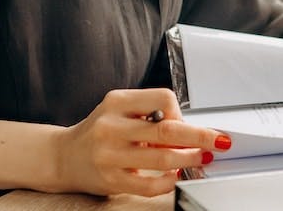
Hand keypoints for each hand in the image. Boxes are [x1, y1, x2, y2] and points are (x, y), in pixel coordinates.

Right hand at [48, 88, 230, 196]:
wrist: (63, 156)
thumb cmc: (99, 131)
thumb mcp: (118, 111)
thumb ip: (148, 114)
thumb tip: (189, 129)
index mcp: (116, 102)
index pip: (162, 98)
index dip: (180, 112)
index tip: (185, 123)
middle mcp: (111, 126)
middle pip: (167, 130)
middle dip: (200, 136)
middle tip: (219, 141)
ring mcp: (110, 155)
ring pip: (162, 158)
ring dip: (189, 159)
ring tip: (200, 158)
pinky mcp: (111, 179)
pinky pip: (150, 184)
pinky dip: (170, 181)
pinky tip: (176, 176)